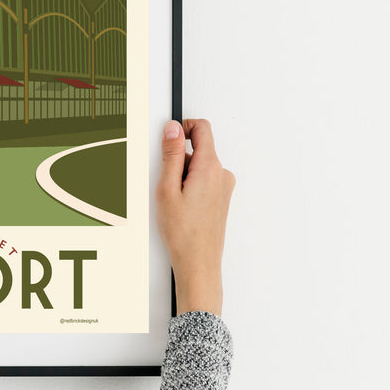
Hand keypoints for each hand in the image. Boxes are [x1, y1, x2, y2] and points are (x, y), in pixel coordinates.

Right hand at [155, 118, 233, 316]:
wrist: (199, 262)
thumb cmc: (183, 232)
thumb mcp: (167, 188)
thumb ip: (170, 154)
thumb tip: (172, 128)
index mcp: (210, 168)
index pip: (202, 129)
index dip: (183, 127)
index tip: (169, 137)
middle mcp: (222, 174)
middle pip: (198, 149)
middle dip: (178, 159)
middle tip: (166, 184)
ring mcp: (223, 187)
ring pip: (199, 166)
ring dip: (183, 176)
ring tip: (174, 200)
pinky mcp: (221, 197)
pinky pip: (203, 180)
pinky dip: (190, 186)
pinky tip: (182, 207)